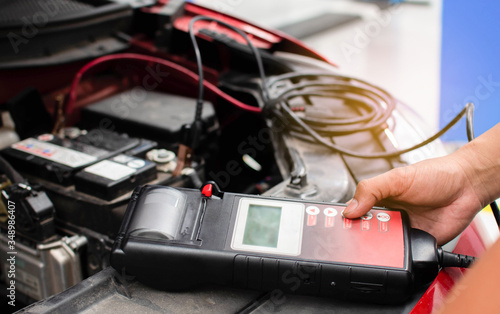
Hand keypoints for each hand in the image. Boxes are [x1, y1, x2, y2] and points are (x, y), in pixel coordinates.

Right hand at [342, 151, 483, 244]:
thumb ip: (371, 189)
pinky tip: (400, 248)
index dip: (348, 219)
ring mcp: (403, 230)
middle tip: (364, 232)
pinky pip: (404, 254)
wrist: (467, 186)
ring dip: (380, 246)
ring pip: (383, 246)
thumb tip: (350, 209)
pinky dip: (400, 254)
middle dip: (362, 235)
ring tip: (384, 237)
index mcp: (379, 199)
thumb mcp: (397, 178)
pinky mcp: (418, 243)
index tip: (342, 224)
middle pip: (366, 232)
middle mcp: (389, 216)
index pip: (356, 212)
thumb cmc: (435, 175)